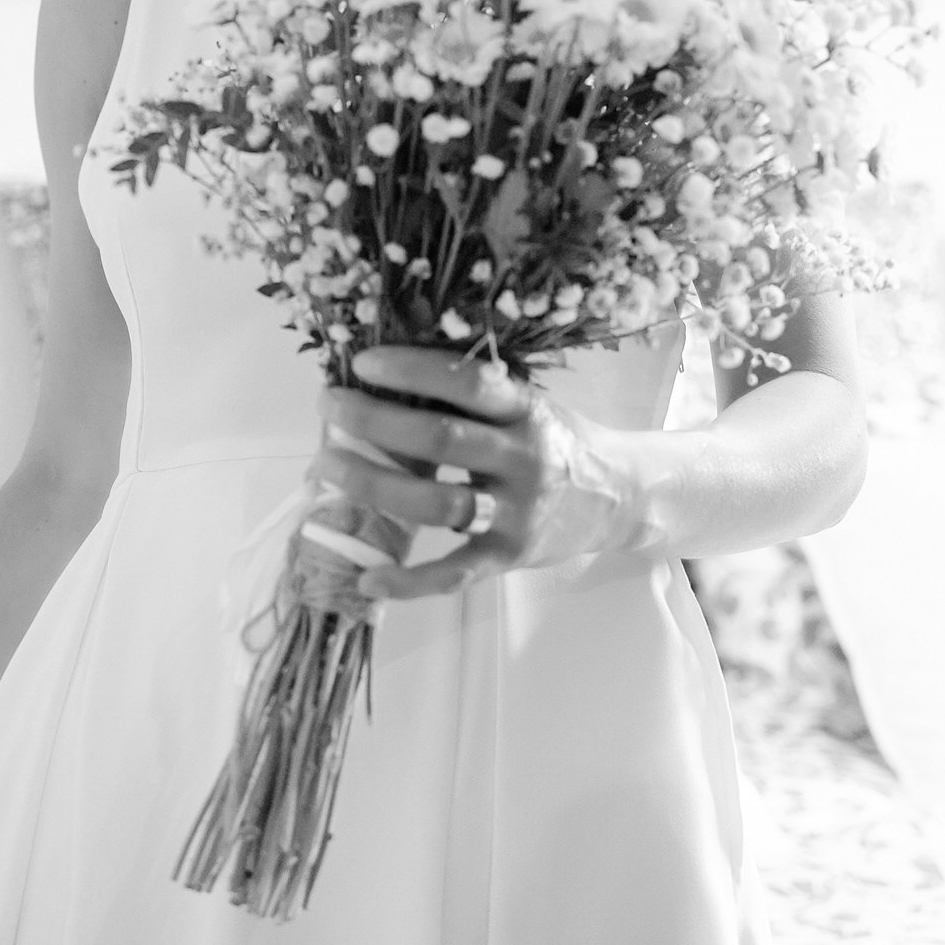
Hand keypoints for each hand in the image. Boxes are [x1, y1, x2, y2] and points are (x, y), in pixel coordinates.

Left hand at [313, 344, 656, 601]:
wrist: (619, 496)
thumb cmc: (554, 441)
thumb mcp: (527, 405)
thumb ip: (473, 397)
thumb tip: (385, 377)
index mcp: (525, 409)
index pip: (468, 382)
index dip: (413, 370)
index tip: (363, 363)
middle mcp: (524, 457)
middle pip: (440, 439)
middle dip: (373, 422)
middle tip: (327, 406)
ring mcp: (518, 511)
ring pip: (437, 503)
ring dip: (373, 485)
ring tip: (325, 467)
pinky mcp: (510, 555)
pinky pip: (454, 572)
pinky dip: (409, 581)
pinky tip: (367, 577)